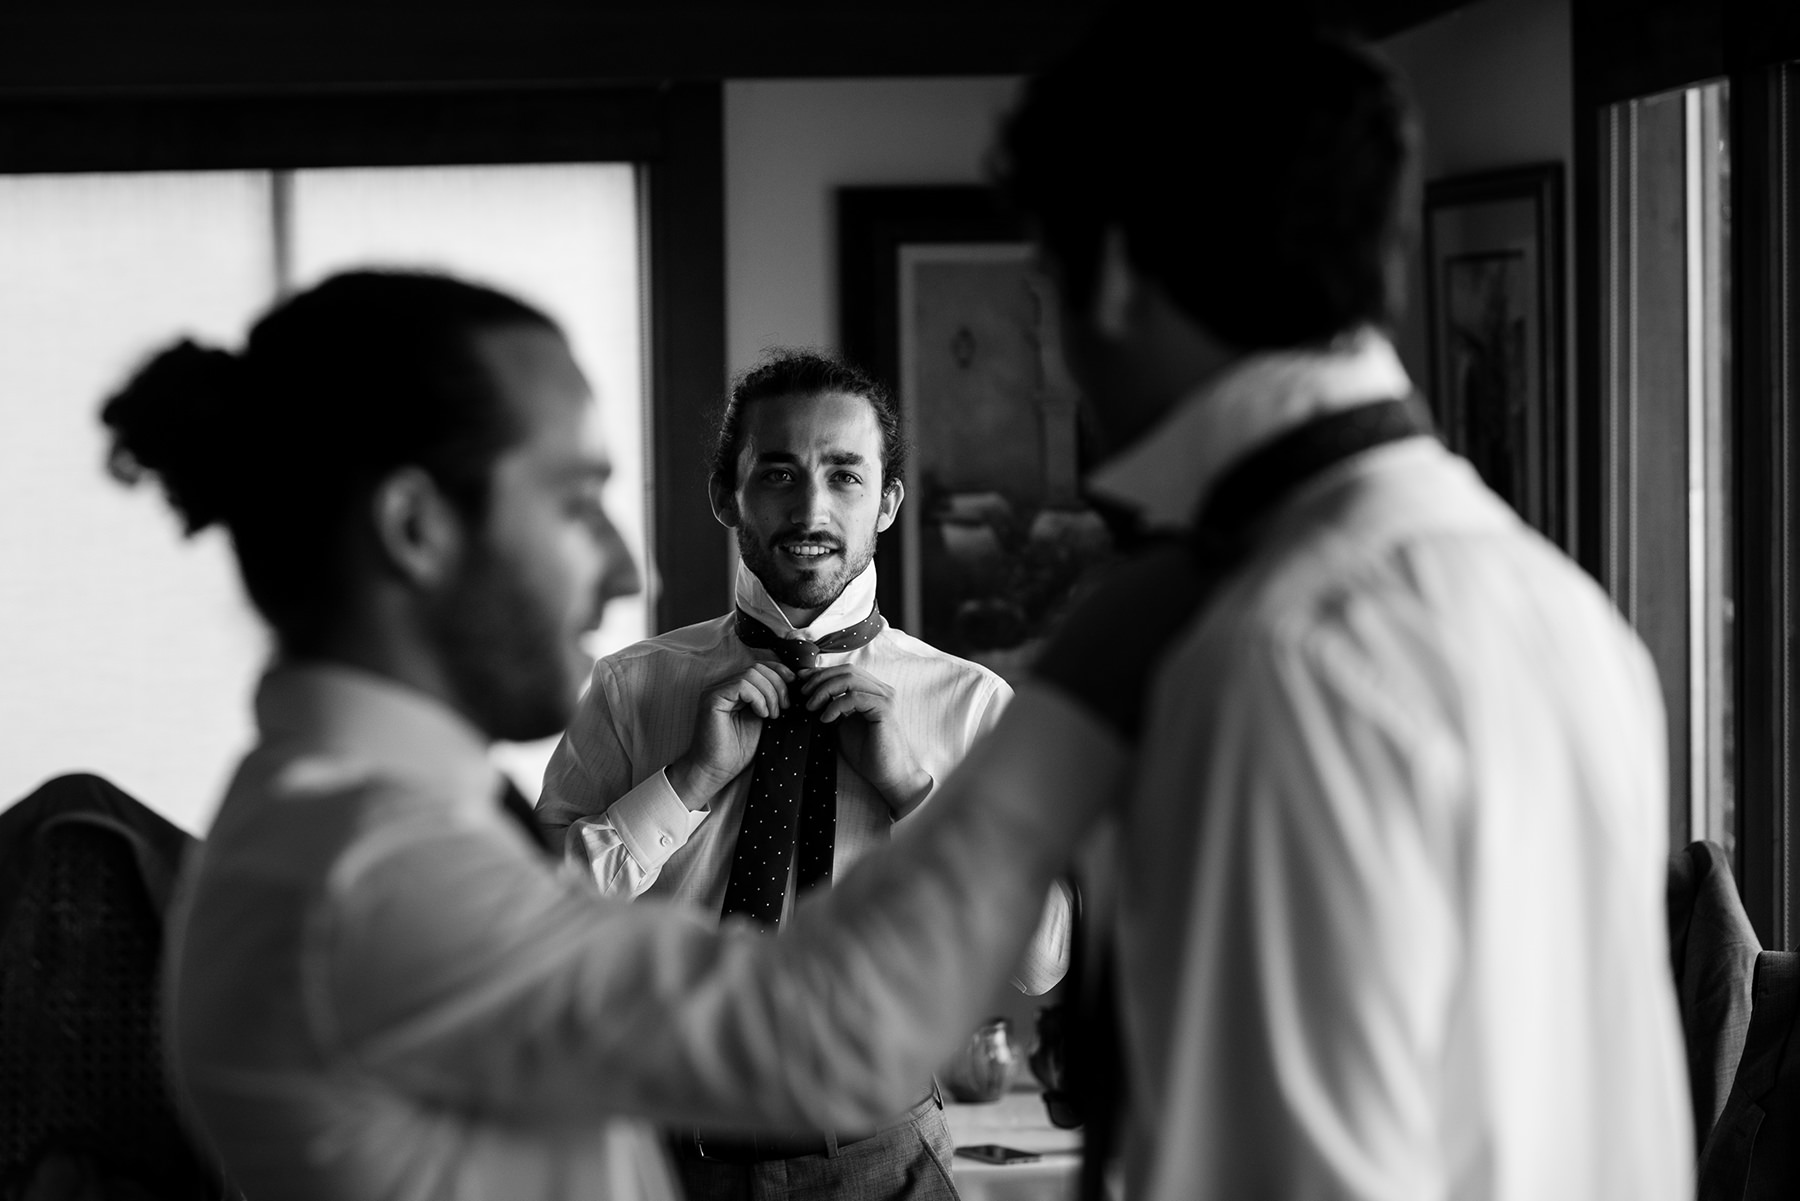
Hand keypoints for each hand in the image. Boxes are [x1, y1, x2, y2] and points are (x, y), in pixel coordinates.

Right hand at [667, 662, 793, 810]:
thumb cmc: (738, 750)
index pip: (760, 666)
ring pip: (752, 673)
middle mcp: (724, 685)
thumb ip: (771, 699)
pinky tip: (762, 715)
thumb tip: (793, 682)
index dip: (780, 671)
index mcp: (735, 689)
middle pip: (758, 667)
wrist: (716, 771)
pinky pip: (742, 685)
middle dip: (778, 685)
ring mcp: (716, 690)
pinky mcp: (712, 699)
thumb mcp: (763, 718)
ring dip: (770, 693)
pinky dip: (758, 698)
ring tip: (772, 715)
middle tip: (784, 707)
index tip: (794, 686)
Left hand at [800, 664, 932, 816]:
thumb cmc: (867, 753)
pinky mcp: (885, 709)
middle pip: (846, 670)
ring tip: (811, 707)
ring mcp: (885, 698)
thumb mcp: (842, 725)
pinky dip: (835, 705)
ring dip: (824, 690)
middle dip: (820, 678)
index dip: (821, 672)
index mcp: (872, 691)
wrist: (888, 775)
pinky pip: (854, 697)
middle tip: (803, 694)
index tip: (801, 680)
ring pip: (849, 679)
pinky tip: (825, 719)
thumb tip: (810, 694)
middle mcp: (881, 690)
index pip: (845, 671)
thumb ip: (832, 706)